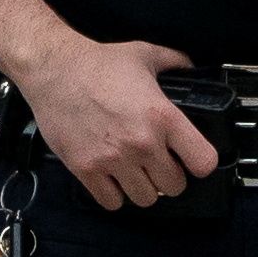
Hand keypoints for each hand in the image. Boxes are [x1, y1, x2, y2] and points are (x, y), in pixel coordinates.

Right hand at [19, 35, 212, 210]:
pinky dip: (115, 194)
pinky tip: (113, 177)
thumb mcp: (146, 54)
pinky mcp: (87, 169)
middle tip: (158, 164)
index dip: (200, 162)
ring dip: (143, 187)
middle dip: (170, 176)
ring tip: (135, 171)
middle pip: (174, 186)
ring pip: (145, 199)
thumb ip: (175, 63)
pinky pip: (112, 202)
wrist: (54, 69)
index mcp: (162, 116)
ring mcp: (113, 159)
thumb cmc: (96, 63)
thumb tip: (191, 69)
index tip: (192, 159)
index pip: (203, 161)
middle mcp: (141, 142)